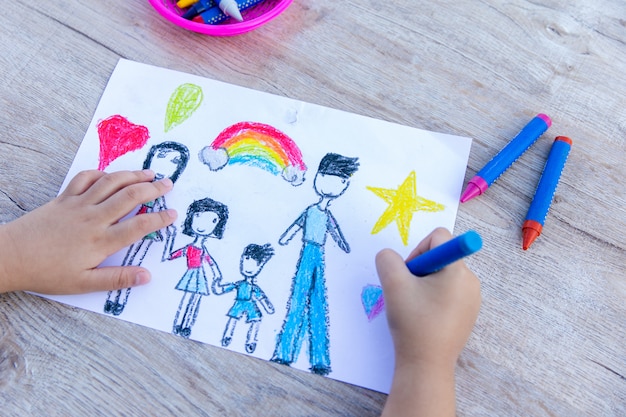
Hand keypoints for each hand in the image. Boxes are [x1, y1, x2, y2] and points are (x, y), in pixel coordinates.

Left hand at [0, 170, 176, 293]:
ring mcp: (78, 204)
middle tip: (168, 184)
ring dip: (133, 175)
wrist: (10, 256)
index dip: (159, 218)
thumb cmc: (47, 272)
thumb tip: (146, 276)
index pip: (139, 226)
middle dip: (153, 188)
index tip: (172, 214)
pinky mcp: (64, 198)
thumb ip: (117, 279)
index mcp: (101, 241)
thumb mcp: (83, 283)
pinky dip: (101, 173)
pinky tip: (111, 175)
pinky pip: (86, 178)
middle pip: (130, 196)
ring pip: (111, 182)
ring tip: (149, 173)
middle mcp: (93, 218)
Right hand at [376, 228, 480, 416]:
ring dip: (424, 284)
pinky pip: (449, 291)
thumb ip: (387, 259)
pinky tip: (424, 316)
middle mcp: (471, 281)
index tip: (409, 273)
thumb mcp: (393, 284)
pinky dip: (433, 297)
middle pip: (440, 256)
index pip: (439, 237)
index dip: (417, 249)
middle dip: (419, 269)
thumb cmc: (413, 322)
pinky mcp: (468, 313)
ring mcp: (472, 299)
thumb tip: (390, 256)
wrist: (426, 365)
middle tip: (408, 292)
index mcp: (458, 270)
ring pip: (442, 275)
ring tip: (415, 306)